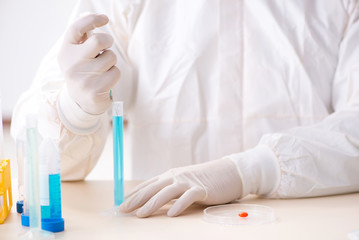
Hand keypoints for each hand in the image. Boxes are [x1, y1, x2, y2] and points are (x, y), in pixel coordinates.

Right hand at [58, 13, 120, 114]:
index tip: (104, 19)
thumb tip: (92, 17)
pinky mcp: (95, 90)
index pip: (76, 28)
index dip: (91, 19)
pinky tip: (105, 81)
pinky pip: (115, 72)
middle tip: (106, 47)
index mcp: (65, 51)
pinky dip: (114, 74)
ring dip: (111, 62)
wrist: (81, 102)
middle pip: (98, 41)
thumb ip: (83, 39)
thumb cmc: (83, 72)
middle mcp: (71, 64)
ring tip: (102, 70)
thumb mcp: (77, 55)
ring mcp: (83, 78)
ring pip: (111, 57)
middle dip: (108, 41)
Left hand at [119, 158, 242, 216]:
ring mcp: (188, 182)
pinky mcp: (201, 189)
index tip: (122, 203)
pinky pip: (188, 197)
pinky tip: (171, 214)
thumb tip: (153, 202)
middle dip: (137, 199)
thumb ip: (170, 190)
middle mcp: (176, 177)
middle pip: (153, 188)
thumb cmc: (204, 180)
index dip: (134, 194)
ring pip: (166, 192)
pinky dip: (179, 206)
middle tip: (123, 210)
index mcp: (170, 175)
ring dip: (152, 204)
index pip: (148, 185)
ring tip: (141, 214)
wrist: (228, 172)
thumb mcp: (184, 183)